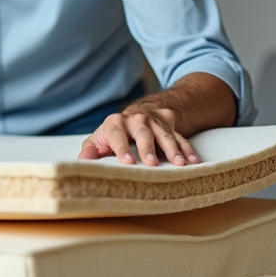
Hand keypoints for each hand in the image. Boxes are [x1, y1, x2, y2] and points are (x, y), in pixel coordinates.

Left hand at [77, 103, 200, 165]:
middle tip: (151, 164)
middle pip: (143, 132)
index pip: (117, 135)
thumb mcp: (101, 139)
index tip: (127, 162)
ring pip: (165, 135)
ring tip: (179, 164)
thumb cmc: (117, 133)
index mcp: (116, 123)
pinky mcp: (171, 127)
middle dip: (147, 147)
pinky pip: (181, 138)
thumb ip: (91, 150)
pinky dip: (188, 150)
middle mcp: (137, 119)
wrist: (142, 111)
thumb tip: (82, 162)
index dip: (121, 148)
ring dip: (173, 149)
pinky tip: (193, 161)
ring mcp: (156, 122)